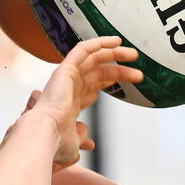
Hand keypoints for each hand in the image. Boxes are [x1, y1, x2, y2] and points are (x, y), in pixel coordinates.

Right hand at [26, 37, 141, 168]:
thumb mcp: (75, 142)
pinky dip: (98, 43)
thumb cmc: (56, 143)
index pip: (92, 86)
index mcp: (70, 103)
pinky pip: (82, 50)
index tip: (129, 81)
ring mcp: (67, 77)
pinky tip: (116, 41)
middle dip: (119, 70)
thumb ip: (82, 138)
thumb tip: (90, 142)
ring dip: (114, 54)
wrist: (45, 135)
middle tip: (138, 72)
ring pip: (93, 58)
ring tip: (134, 55)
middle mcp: (68, 87)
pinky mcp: (65, 69)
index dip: (110, 81)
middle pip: (98, 72)